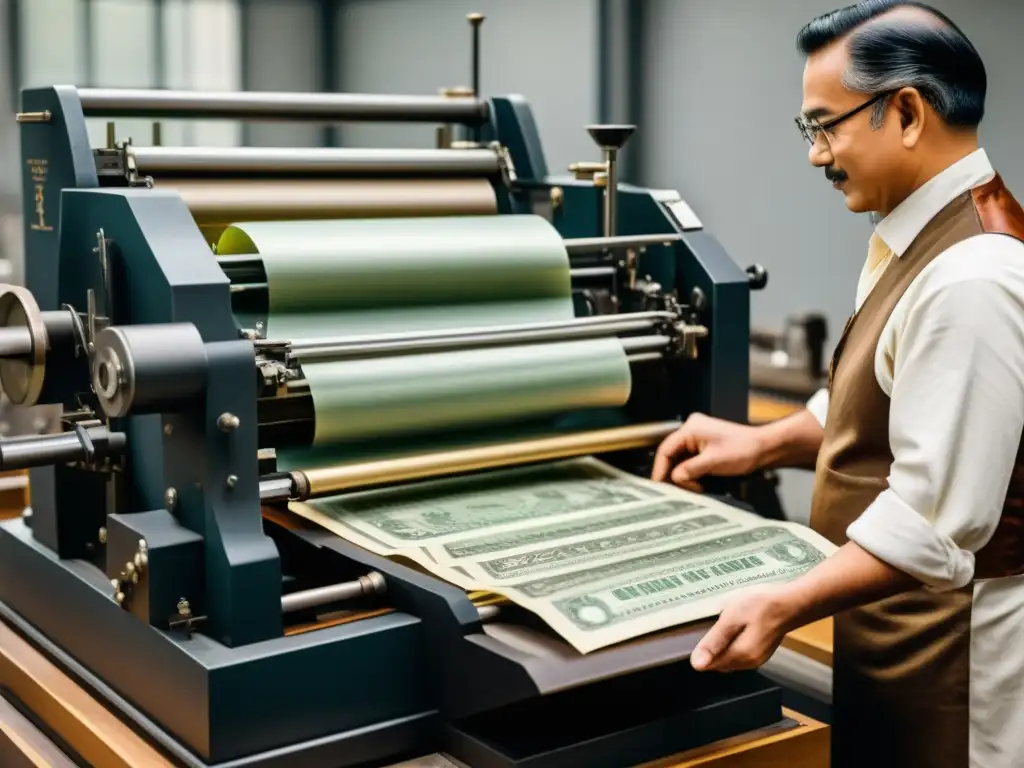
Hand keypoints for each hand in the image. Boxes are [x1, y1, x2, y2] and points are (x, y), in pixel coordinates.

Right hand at [651, 413, 765, 490]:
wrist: (764, 448)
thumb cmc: (744, 449)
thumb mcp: (713, 462)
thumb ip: (690, 470)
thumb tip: (674, 478)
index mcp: (691, 428)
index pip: (666, 449)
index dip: (660, 469)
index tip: (659, 485)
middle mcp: (691, 429)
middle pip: (671, 454)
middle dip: (674, 474)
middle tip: (678, 490)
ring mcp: (697, 437)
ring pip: (680, 459)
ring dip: (684, 475)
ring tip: (693, 487)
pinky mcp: (703, 445)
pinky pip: (689, 460)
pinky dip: (691, 472)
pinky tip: (696, 482)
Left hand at [690, 584, 795, 672]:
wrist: (791, 602)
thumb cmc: (762, 606)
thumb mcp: (732, 619)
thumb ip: (714, 642)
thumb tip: (696, 664)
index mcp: (740, 657)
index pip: (710, 665)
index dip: (702, 650)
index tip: (702, 631)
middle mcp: (749, 663)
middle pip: (719, 662)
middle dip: (711, 648)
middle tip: (712, 623)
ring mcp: (757, 658)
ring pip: (729, 658)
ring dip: (722, 645)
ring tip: (723, 623)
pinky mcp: (762, 651)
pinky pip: (739, 652)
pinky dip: (732, 643)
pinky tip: (735, 627)